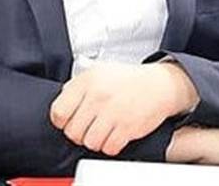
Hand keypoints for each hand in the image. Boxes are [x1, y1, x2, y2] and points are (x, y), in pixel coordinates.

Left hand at [49, 61, 197, 155]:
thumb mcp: (99, 72)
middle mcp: (99, 96)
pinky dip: (110, 145)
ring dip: (95, 140)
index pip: (58, 112)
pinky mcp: (127, 127)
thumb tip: (62, 102)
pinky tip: (115, 133)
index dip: (63, 121)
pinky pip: (108, 148)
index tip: (70, 120)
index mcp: (88, 81)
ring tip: (103, 129)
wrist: (159, 85)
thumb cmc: (128, 80)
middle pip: (73, 132)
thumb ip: (77, 86)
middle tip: (89, 126)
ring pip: (89, 143)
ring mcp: (113, 112)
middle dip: (79, 133)